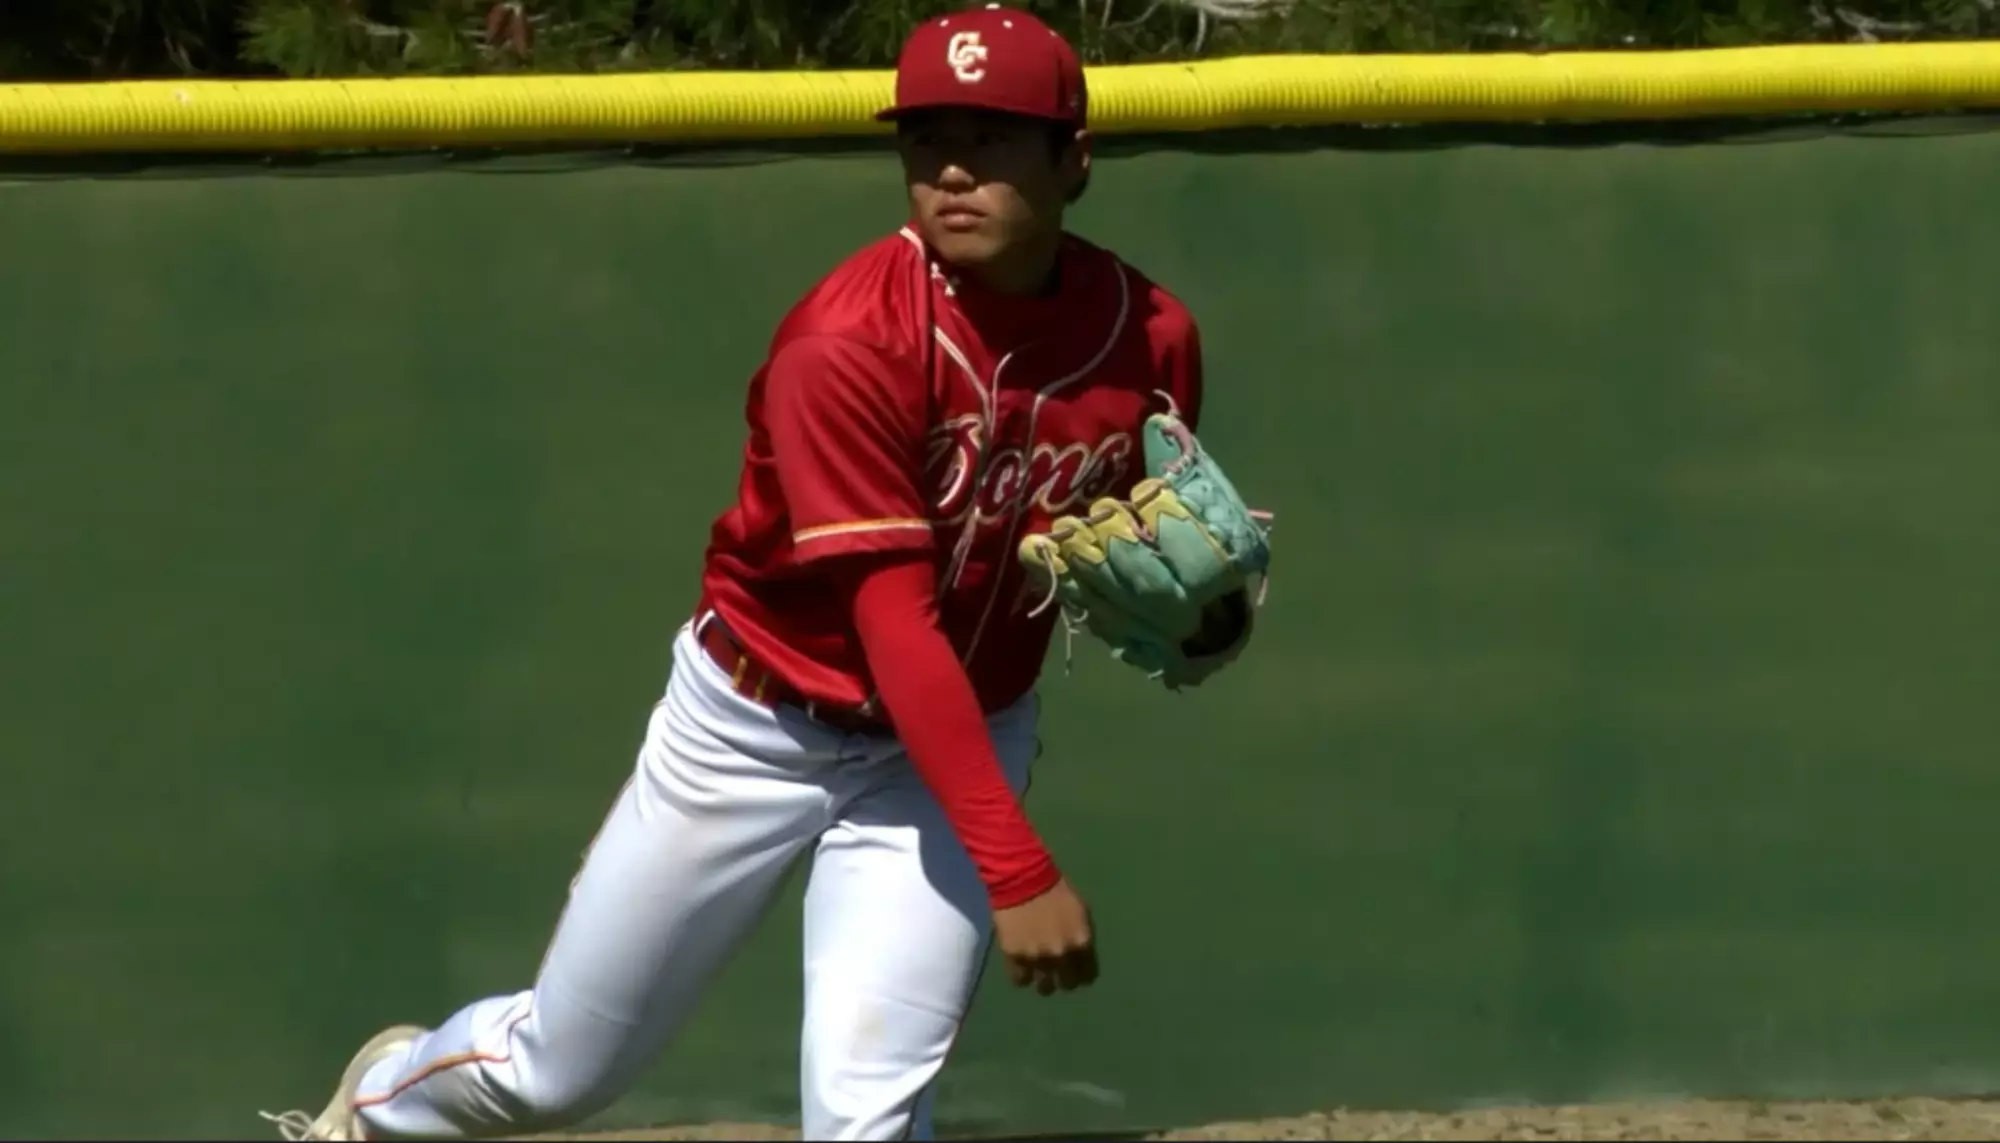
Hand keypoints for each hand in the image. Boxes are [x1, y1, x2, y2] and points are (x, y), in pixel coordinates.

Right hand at [991, 877, 1098, 995]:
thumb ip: (1080, 934)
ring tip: (1039, 973)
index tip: (1077, 971)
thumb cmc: (1055, 889)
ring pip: (1044, 987)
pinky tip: (1022, 968)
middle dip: (1064, 979)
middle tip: (1057, 972)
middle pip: (1067, 984)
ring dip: (1044, 982)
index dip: (1082, 974)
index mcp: (1081, 942)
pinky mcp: (1015, 957)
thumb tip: (1080, 952)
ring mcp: (1037, 958)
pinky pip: (1020, 980)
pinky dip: (1022, 976)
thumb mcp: (1079, 911)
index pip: (1089, 975)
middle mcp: (1062, 955)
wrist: (1023, 879)